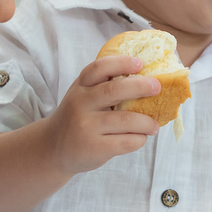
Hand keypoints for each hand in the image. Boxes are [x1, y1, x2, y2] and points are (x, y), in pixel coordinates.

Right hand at [43, 55, 159, 174]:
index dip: (121, 63)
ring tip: (154, 126)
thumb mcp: (82, 97)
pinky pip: (125, 141)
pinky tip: (140, 138)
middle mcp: (81, 104)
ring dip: (146, 122)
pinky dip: (139, 139)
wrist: (54, 148)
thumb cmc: (77, 117)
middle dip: (141, 87)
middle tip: (157, 88)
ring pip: (126, 120)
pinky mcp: (94, 148)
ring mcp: (86, 126)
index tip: (140, 63)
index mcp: (80, 87)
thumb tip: (147, 80)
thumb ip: (104, 87)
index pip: (99, 68)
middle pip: (114, 90)